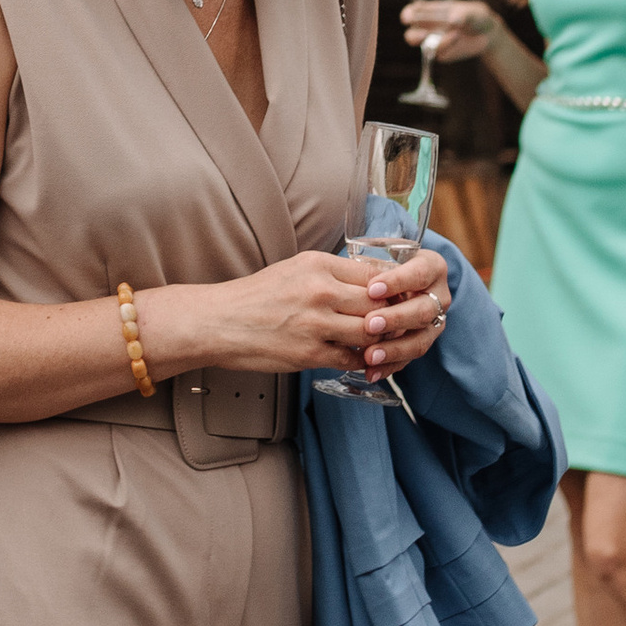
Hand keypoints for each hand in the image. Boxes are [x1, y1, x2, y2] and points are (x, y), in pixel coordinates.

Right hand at [199, 245, 451, 380]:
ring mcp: (316, 324)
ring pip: (371, 333)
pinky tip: (367, 360)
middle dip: (397, 315)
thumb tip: (369, 282)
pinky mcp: (310, 353)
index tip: (406, 295)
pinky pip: (352, 358)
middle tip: (407, 323)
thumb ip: (331, 274)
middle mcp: (320, 291)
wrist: (219, 321)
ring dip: (385, 341)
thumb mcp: (295, 270)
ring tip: (391, 343)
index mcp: (318, 265)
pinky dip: (364, 361)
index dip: (397, 287)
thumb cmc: (256, 295)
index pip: (375, 273)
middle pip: (379, 303)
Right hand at [402, 0, 494, 59]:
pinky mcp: (442, 53)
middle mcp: (427, 27)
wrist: (487, 34)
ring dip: (431, 43)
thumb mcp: (472, 12)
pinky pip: (439, 53)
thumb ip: (463, 15)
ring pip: (423, 46)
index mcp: (429, 11)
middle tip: (423, 35)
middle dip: (414, 36)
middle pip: (411, 34)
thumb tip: (453, 20)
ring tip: (451, 35)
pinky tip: (458, 38)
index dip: (407, 14)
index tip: (407, 17)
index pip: (412, 12)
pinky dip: (447, 46)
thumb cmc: (475, 17)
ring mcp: (434, 42)